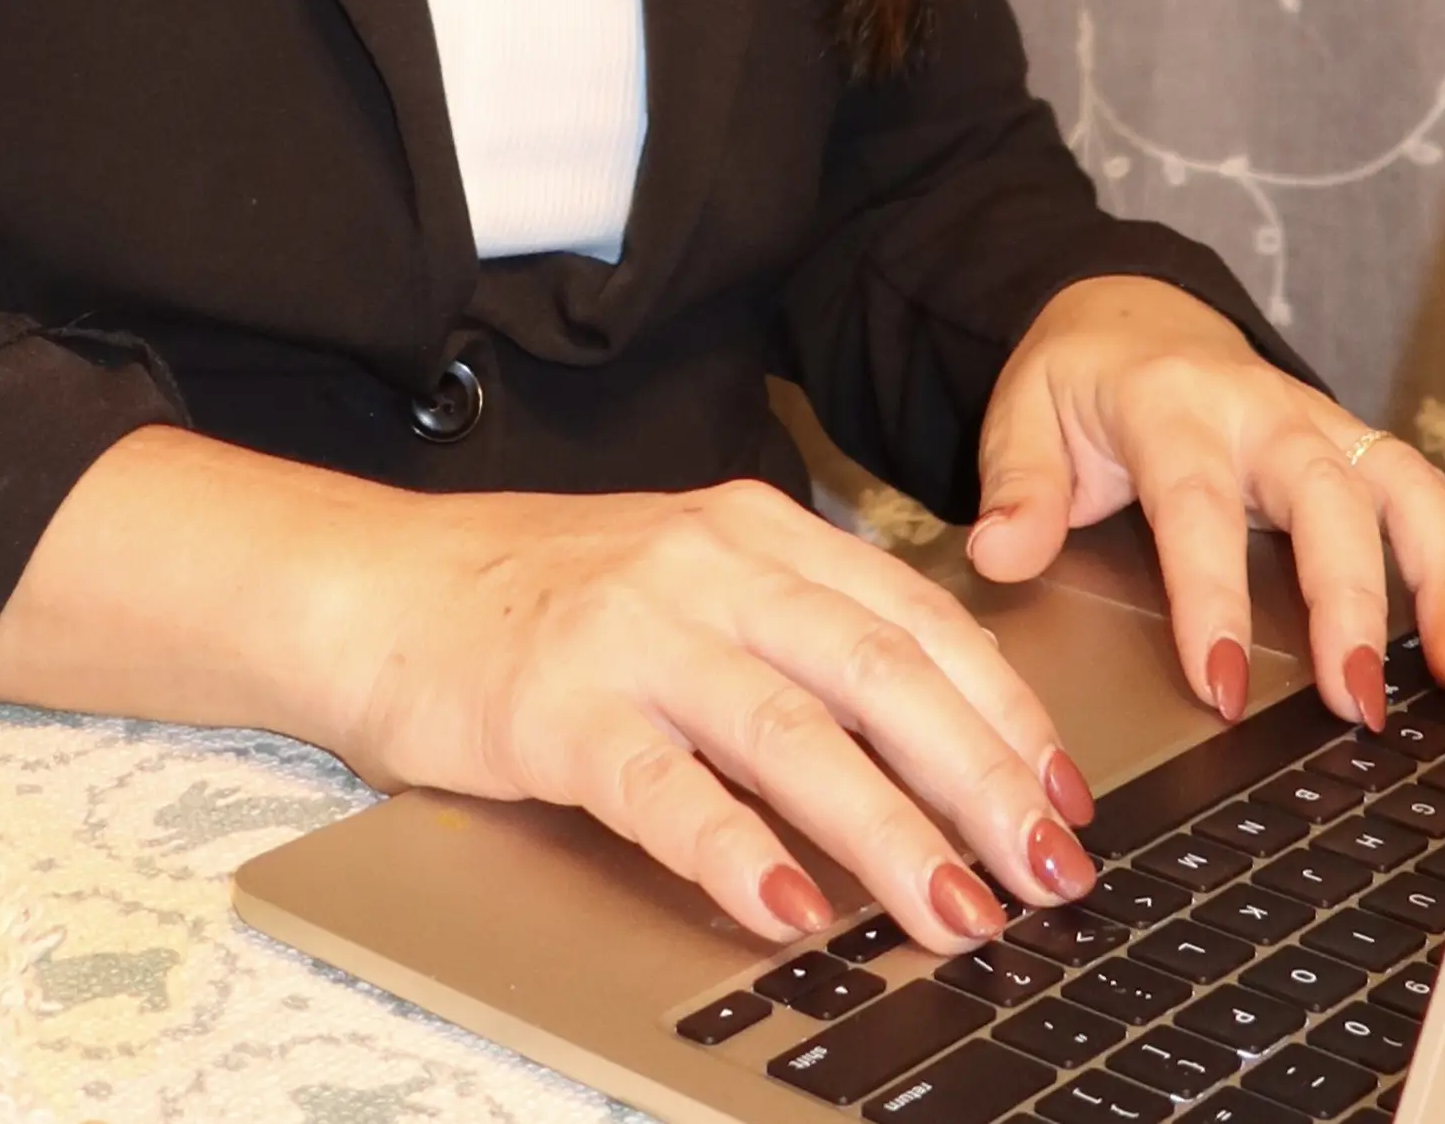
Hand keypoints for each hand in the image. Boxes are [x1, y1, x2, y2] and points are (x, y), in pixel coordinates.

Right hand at [328, 473, 1101, 952]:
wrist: (375, 586)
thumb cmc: (534, 601)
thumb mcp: (682, 582)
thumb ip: (789, 638)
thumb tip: (931, 750)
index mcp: (751, 531)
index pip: (914, 616)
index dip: (1005, 709)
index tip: (1070, 794)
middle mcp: (705, 566)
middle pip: (881, 672)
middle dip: (983, 778)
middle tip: (1050, 870)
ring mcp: (632, 631)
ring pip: (794, 732)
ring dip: (889, 831)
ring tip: (955, 912)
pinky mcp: (558, 707)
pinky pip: (667, 788)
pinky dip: (738, 853)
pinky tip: (789, 913)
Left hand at [962, 276, 1444, 729]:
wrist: (1129, 313)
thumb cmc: (1080, 381)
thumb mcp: (1022, 415)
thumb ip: (1016, 487)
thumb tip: (999, 555)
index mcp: (1174, 407)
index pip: (1199, 508)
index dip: (1214, 600)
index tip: (1223, 687)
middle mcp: (1265, 410)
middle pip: (1328, 496)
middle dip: (1355, 601)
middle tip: (1362, 702)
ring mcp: (1326, 427)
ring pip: (1407, 487)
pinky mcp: (1361, 450)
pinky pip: (1439, 496)